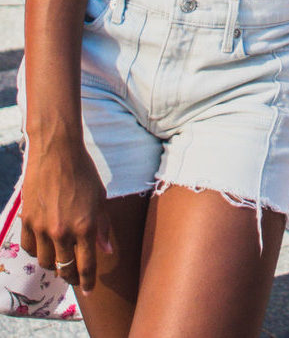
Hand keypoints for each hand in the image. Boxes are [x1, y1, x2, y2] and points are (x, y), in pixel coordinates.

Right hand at [19, 141, 114, 291]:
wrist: (57, 153)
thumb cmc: (84, 172)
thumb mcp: (100, 197)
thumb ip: (102, 226)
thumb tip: (108, 250)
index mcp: (85, 225)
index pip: (86, 264)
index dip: (88, 280)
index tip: (89, 290)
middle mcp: (63, 231)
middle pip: (64, 268)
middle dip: (71, 276)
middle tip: (75, 278)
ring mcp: (42, 227)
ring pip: (45, 262)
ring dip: (54, 265)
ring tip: (60, 261)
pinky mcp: (27, 221)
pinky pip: (29, 248)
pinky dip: (37, 252)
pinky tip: (45, 248)